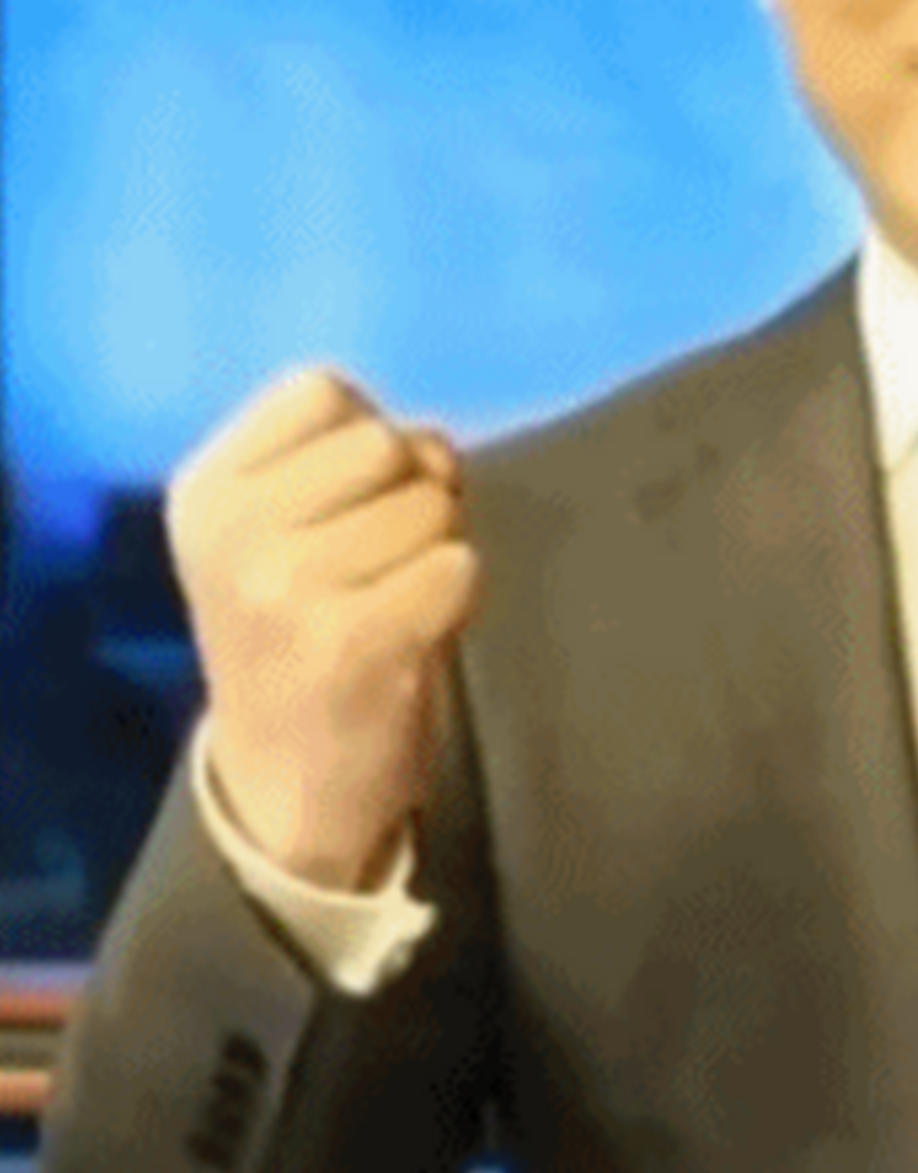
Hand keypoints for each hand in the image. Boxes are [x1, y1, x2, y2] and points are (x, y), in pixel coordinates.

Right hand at [166, 365, 477, 890]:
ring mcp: (288, 589)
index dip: (366, 430)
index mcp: (205, 492)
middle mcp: (234, 534)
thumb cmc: (295, 635)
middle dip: (412, 488)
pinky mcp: (353, 643)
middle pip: (385, 441)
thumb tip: (435, 441)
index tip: (351, 498)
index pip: (322, 389)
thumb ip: (338, 460)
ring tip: (393, 598)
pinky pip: (457, 567)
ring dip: (437, 546)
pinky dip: (456, 595)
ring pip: (430, 505)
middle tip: (385, 556)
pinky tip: (415, 632)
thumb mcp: (271, 533)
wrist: (285, 783)